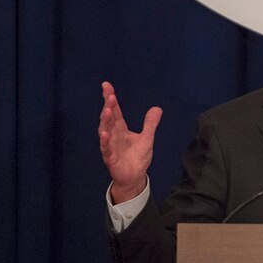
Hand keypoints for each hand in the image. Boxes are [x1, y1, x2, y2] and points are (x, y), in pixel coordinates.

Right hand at [98, 81, 162, 203]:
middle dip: (108, 106)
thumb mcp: (147, 138)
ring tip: (107, 110)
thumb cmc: (137, 158)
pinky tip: (105, 134)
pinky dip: (105, 142)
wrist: (134, 177)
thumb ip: (150, 124)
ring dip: (105, 121)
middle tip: (109, 95)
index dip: (110, 98)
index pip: (115, 110)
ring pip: (105, 131)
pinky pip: (106, 149)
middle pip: (109, 118)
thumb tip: (157, 108)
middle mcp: (113, 135)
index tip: (106, 85)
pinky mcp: (110, 158)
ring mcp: (110, 146)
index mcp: (120, 129)